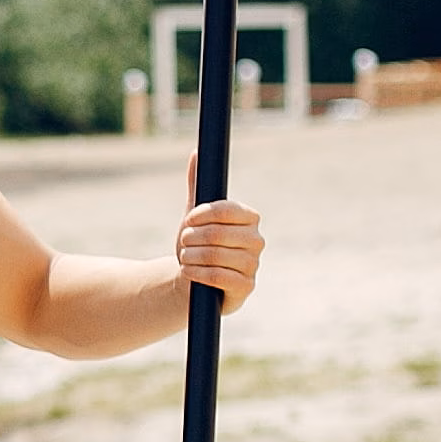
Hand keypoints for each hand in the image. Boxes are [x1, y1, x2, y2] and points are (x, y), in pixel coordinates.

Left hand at [172, 176, 263, 313]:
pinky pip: (219, 278)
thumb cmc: (196, 244)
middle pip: (218, 234)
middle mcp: (256, 240)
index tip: (188, 219)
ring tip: (185, 257)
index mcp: (249, 218)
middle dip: (192, 238)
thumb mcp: (194, 215)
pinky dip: (197, 273)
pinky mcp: (246, 287)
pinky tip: (189, 272)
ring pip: (216, 256)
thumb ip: (197, 186)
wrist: (192, 279)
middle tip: (184, 242)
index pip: (227, 210)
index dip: (202, 214)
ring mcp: (253, 265)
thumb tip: (197, 153)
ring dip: (191, 256)